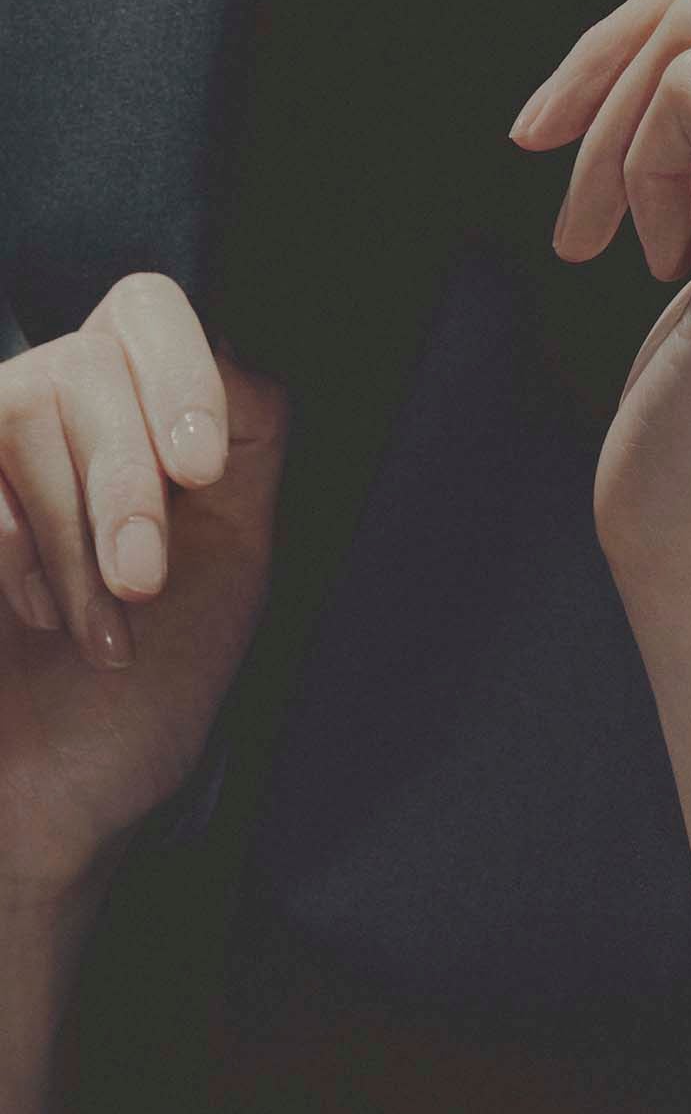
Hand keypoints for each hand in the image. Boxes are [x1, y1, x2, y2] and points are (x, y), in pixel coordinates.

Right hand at [0, 275, 287, 900]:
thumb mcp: (233, 550)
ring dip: (74, 533)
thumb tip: (234, 352)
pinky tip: (35, 617)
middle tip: (141, 581)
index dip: (180, 372)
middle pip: (87, 361)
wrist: (46, 803)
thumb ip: (244, 437)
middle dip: (127, 481)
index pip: (147, 311)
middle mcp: (44, 418)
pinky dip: (13, 544)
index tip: (201, 470)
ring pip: (27, 406)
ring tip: (96, 625)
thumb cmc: (139, 693)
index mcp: (130, 417)